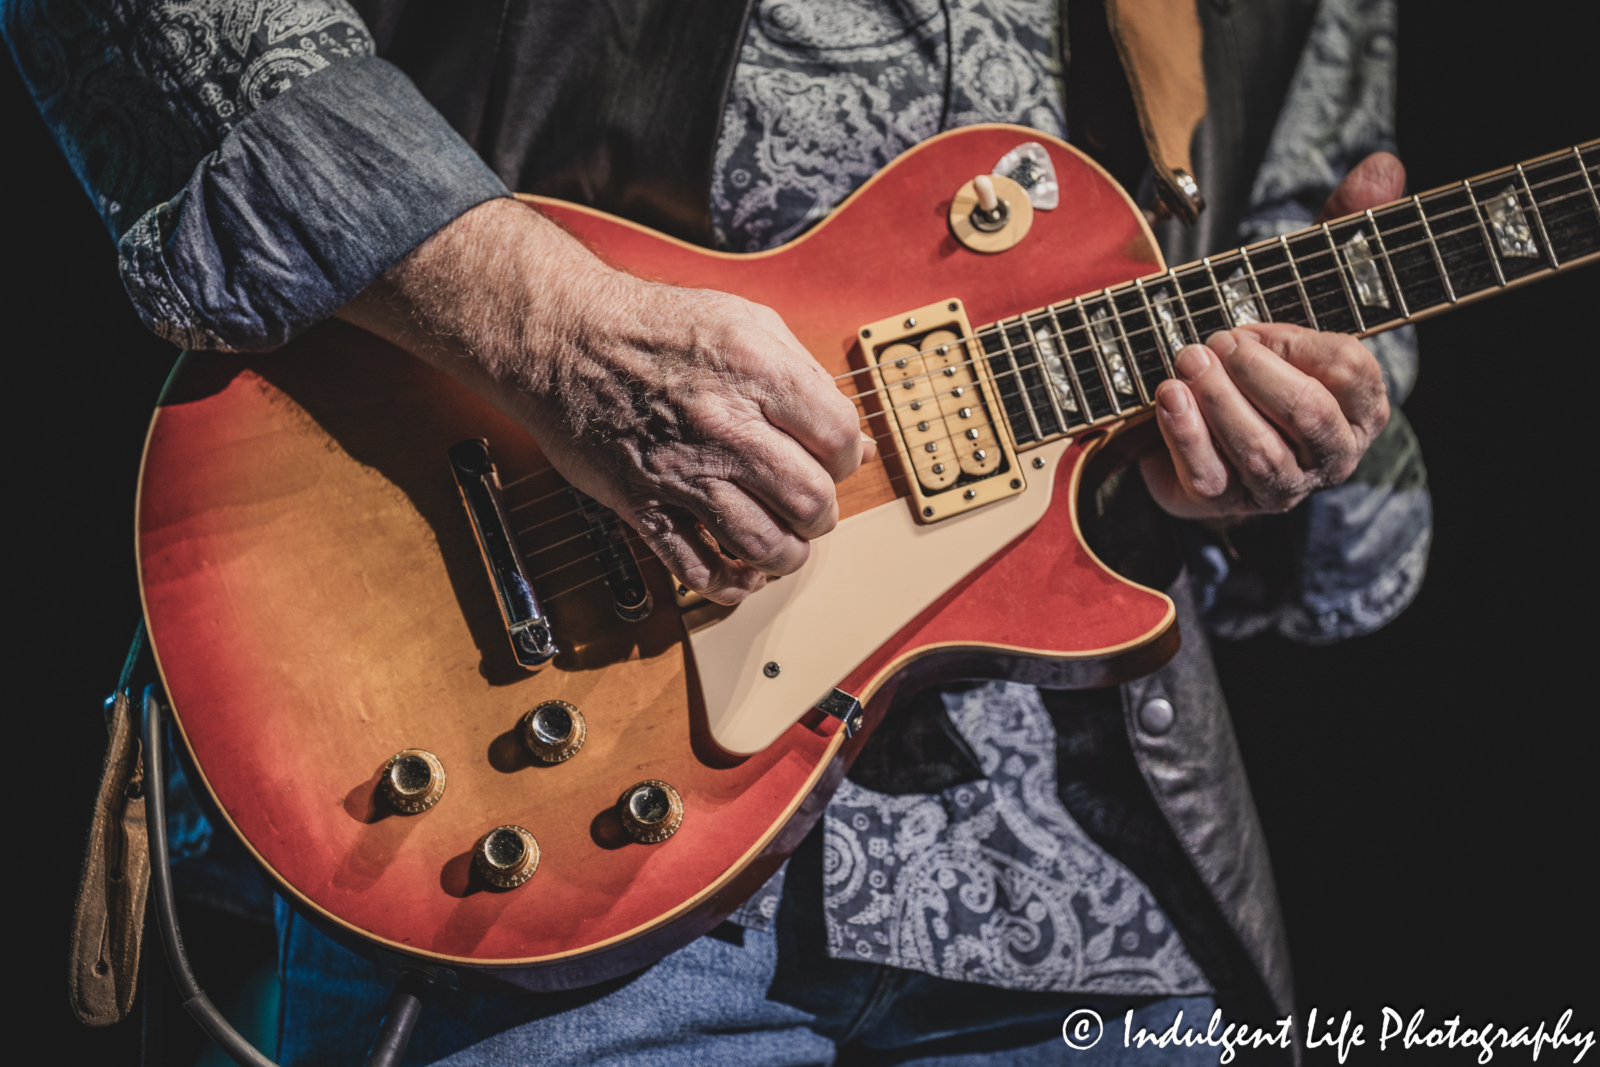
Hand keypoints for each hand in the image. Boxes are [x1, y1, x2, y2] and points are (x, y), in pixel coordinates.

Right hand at [338, 198, 870, 604]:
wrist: (561, 338)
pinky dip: (729, 585)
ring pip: (763, 544)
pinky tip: (739, 574)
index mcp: (758, 373)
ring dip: (785, 555)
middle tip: (811, 510)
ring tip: (782, 544)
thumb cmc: (652, 328)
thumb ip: (802, 375)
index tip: (832, 461)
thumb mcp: (743, 321)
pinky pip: (698, 568)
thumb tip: (848, 435)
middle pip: (810, 500)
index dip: (846, 458)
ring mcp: (684, 470)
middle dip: (822, 514)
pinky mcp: (644, 504)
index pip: (839, 440)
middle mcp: (726, 425)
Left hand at [1140, 153, 1403, 519]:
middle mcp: (1329, 451)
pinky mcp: (1222, 500)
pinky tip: (1165, 396)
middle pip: (1308, 418)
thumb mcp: (1305, 283)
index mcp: (1363, 404)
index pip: (1351, 374)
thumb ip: (1345, 228)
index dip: (1301, 344)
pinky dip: (1185, 434)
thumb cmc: (1266, 346)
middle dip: (1258, 374)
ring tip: (1186, 358)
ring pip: (1260, 453)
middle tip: (1215, 339)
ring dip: (1219, 403)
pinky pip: (1209, 478)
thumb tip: (1384, 164)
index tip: (1256, 324)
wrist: (1198, 413)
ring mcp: (1278, 484)